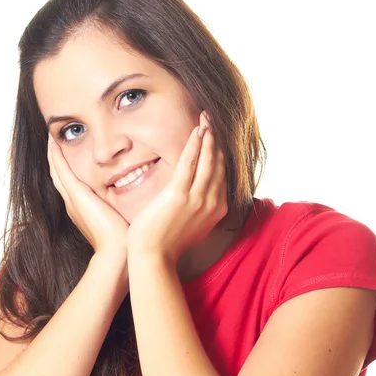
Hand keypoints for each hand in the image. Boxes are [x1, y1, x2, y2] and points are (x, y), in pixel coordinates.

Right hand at [47, 134, 129, 258]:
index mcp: (82, 209)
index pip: (71, 184)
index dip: (66, 168)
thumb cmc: (123, 240)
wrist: (117, 253)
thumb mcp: (122, 219)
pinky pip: (62, 171)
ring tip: (50, 137)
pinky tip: (53, 142)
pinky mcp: (77, 195)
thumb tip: (138, 200)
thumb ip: (123, 208)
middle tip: (51, 141)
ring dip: (52, 154)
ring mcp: (73, 199)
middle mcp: (73, 204)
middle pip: (59, 176)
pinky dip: (56, 156)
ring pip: (57, 171)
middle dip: (54, 159)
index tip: (66, 153)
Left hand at [126, 111, 227, 263]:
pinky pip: (191, 163)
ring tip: (207, 118)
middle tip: (213, 120)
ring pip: (208, 161)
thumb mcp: (192, 225)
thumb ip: (199, 209)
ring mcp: (198, 199)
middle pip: (218, 165)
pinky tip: (197, 130)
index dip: (220, 154)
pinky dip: (195, 144)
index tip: (216, 138)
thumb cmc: (167, 243)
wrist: (153, 257)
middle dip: (216, 141)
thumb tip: (198, 197)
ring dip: (208, 137)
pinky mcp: (179, 195)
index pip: (222, 176)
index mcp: (216, 210)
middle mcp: (212, 203)